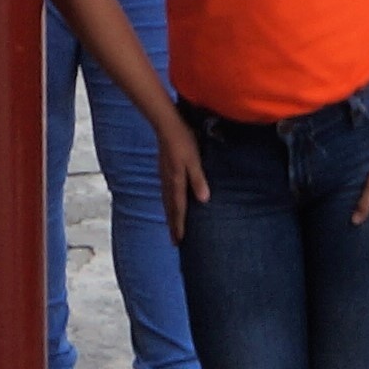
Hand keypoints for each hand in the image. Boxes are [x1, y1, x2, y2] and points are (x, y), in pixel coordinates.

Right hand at [147, 108, 210, 241]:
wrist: (166, 125)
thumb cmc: (183, 141)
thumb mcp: (195, 160)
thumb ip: (198, 179)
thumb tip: (203, 200)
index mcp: (176, 182)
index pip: (179, 208)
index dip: (179, 225)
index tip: (179, 241)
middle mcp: (168, 182)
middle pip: (170, 209)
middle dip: (173, 226)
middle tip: (175, 242)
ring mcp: (164, 177)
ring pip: (167, 202)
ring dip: (170, 216)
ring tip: (172, 228)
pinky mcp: (164, 171)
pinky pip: (166, 193)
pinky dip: (168, 204)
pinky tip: (170, 205)